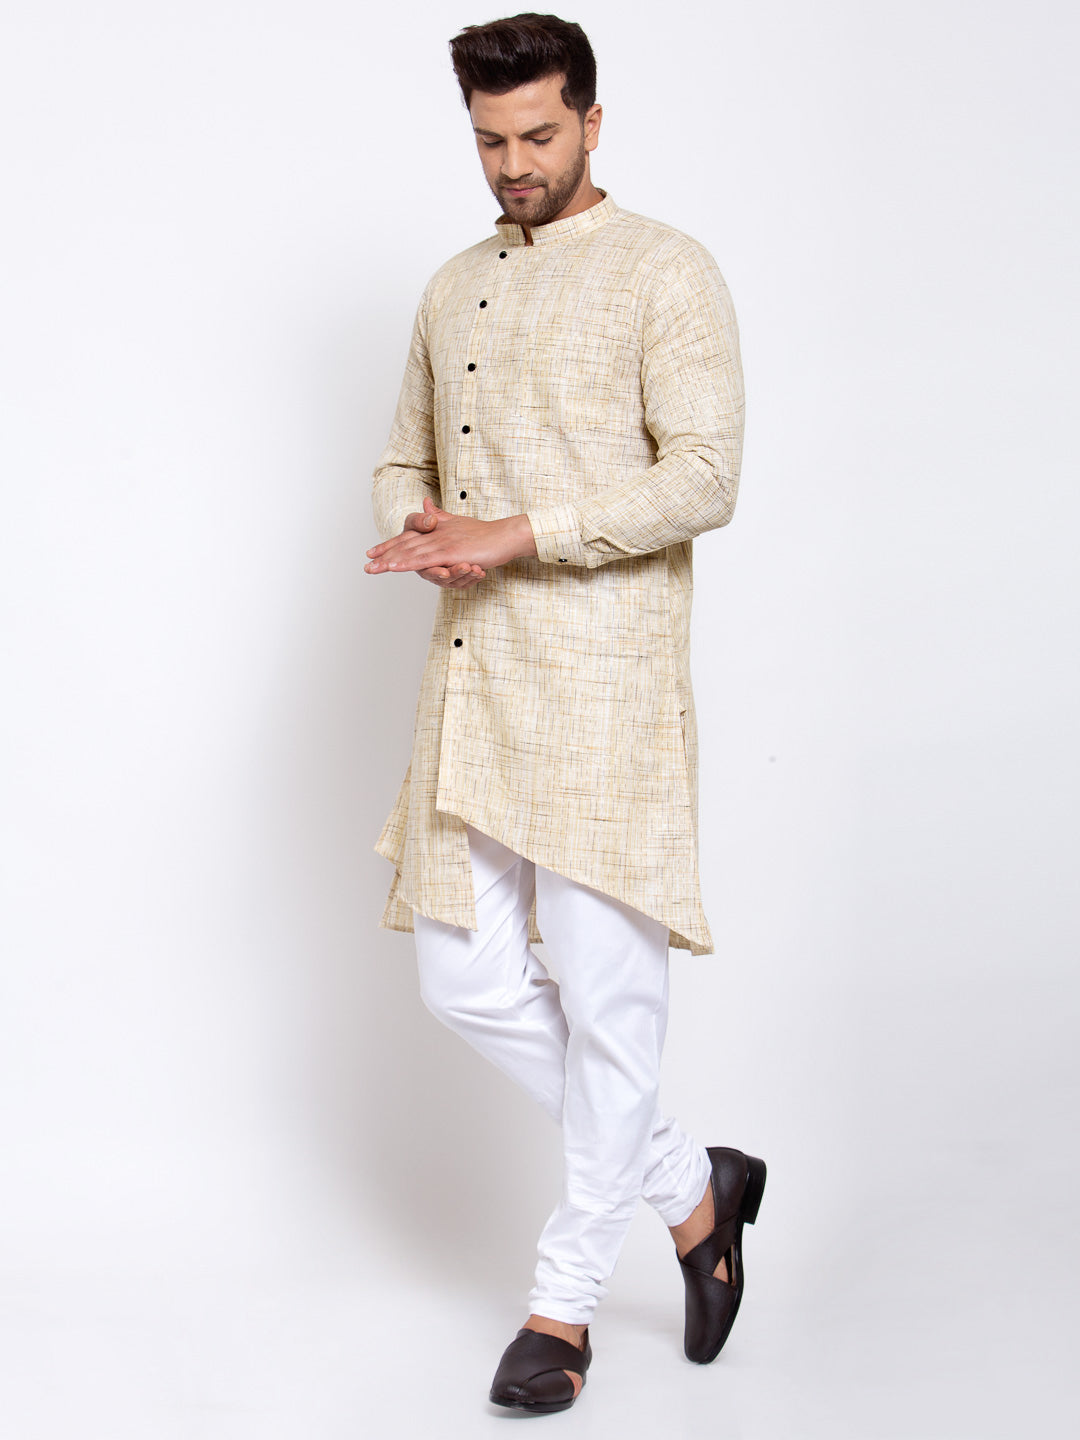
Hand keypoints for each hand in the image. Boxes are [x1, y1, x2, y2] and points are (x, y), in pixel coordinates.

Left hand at [365, 497, 535, 576]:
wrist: (504, 535)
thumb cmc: (485, 534)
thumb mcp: (458, 523)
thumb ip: (440, 515)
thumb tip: (427, 503)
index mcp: (437, 530)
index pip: (409, 537)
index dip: (390, 545)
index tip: (373, 552)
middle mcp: (436, 534)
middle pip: (405, 545)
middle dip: (384, 554)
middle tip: (367, 563)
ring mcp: (443, 543)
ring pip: (411, 552)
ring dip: (390, 560)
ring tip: (374, 568)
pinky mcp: (451, 552)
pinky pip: (425, 559)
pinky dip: (407, 563)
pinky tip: (394, 567)